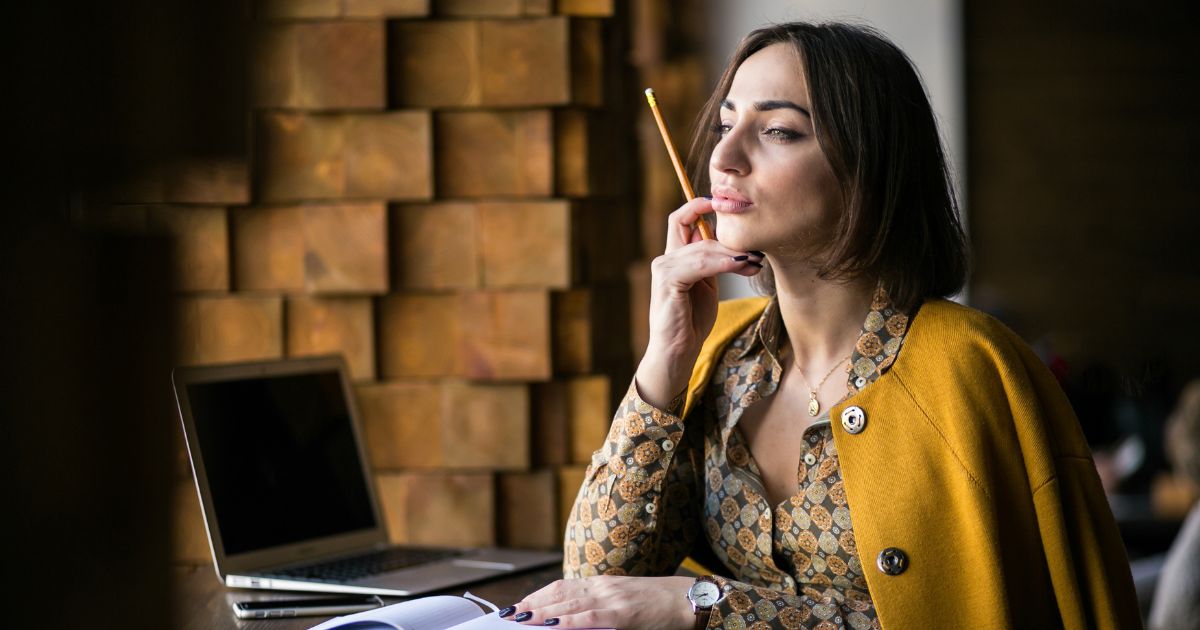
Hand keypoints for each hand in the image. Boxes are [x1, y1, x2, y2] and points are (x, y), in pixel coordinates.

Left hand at [504, 575, 695, 628]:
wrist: (687, 600)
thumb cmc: (657, 605)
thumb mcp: (623, 603)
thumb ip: (598, 609)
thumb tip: (570, 620)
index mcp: (602, 584)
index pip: (562, 586)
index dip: (537, 595)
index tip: (519, 605)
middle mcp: (603, 587)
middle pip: (559, 593)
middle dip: (532, 604)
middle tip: (509, 613)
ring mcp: (612, 599)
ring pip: (569, 603)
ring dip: (542, 611)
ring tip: (521, 618)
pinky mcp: (624, 614)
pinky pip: (591, 617)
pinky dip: (570, 620)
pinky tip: (554, 624)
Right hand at [636, 197, 763, 408]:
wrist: (676, 354)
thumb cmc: (691, 324)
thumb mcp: (706, 288)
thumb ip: (714, 265)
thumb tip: (743, 249)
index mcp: (673, 258)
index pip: (682, 219)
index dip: (700, 205)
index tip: (727, 205)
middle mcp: (665, 260)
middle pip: (696, 229)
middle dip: (730, 238)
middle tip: (758, 249)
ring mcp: (664, 270)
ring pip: (702, 247)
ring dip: (733, 253)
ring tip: (755, 261)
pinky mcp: (668, 282)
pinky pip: (700, 264)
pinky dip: (723, 262)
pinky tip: (742, 265)